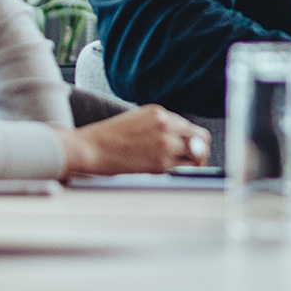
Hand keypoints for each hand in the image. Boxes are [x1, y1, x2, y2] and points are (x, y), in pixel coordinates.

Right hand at [59, 105, 208, 176]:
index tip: (192, 151)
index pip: (191, 128)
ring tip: (184, 172)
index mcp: (160, 113)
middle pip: (201, 140)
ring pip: (196, 156)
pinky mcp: (160, 163)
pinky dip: (181, 173)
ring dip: (193, 165)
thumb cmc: (108, 138)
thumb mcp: (137, 120)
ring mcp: (165, 144)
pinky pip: (182, 170)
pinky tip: (172, 176)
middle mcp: (167, 126)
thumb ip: (160, 126)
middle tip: (196, 164)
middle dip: (201, 153)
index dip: (195, 142)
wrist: (89, 149)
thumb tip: (180, 140)